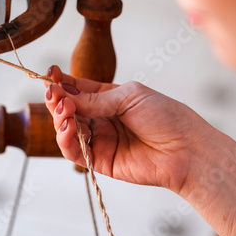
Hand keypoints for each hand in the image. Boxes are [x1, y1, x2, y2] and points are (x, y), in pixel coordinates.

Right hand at [44, 66, 210, 194]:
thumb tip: (65, 95)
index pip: (78, 89)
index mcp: (110, 99)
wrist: (185, 150)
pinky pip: (74, 151)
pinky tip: (68, 127)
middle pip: (69, 110)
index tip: (50, 74)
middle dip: (57, 100)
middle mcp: (102, 119)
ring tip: (64, 110)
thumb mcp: (129, 97)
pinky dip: (65, 139)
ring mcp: (99, 140)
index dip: (62, 82)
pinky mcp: (99, 161)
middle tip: (53, 93)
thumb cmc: (165, 117)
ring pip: (67, 130)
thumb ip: (95, 99)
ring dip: (59, 119)